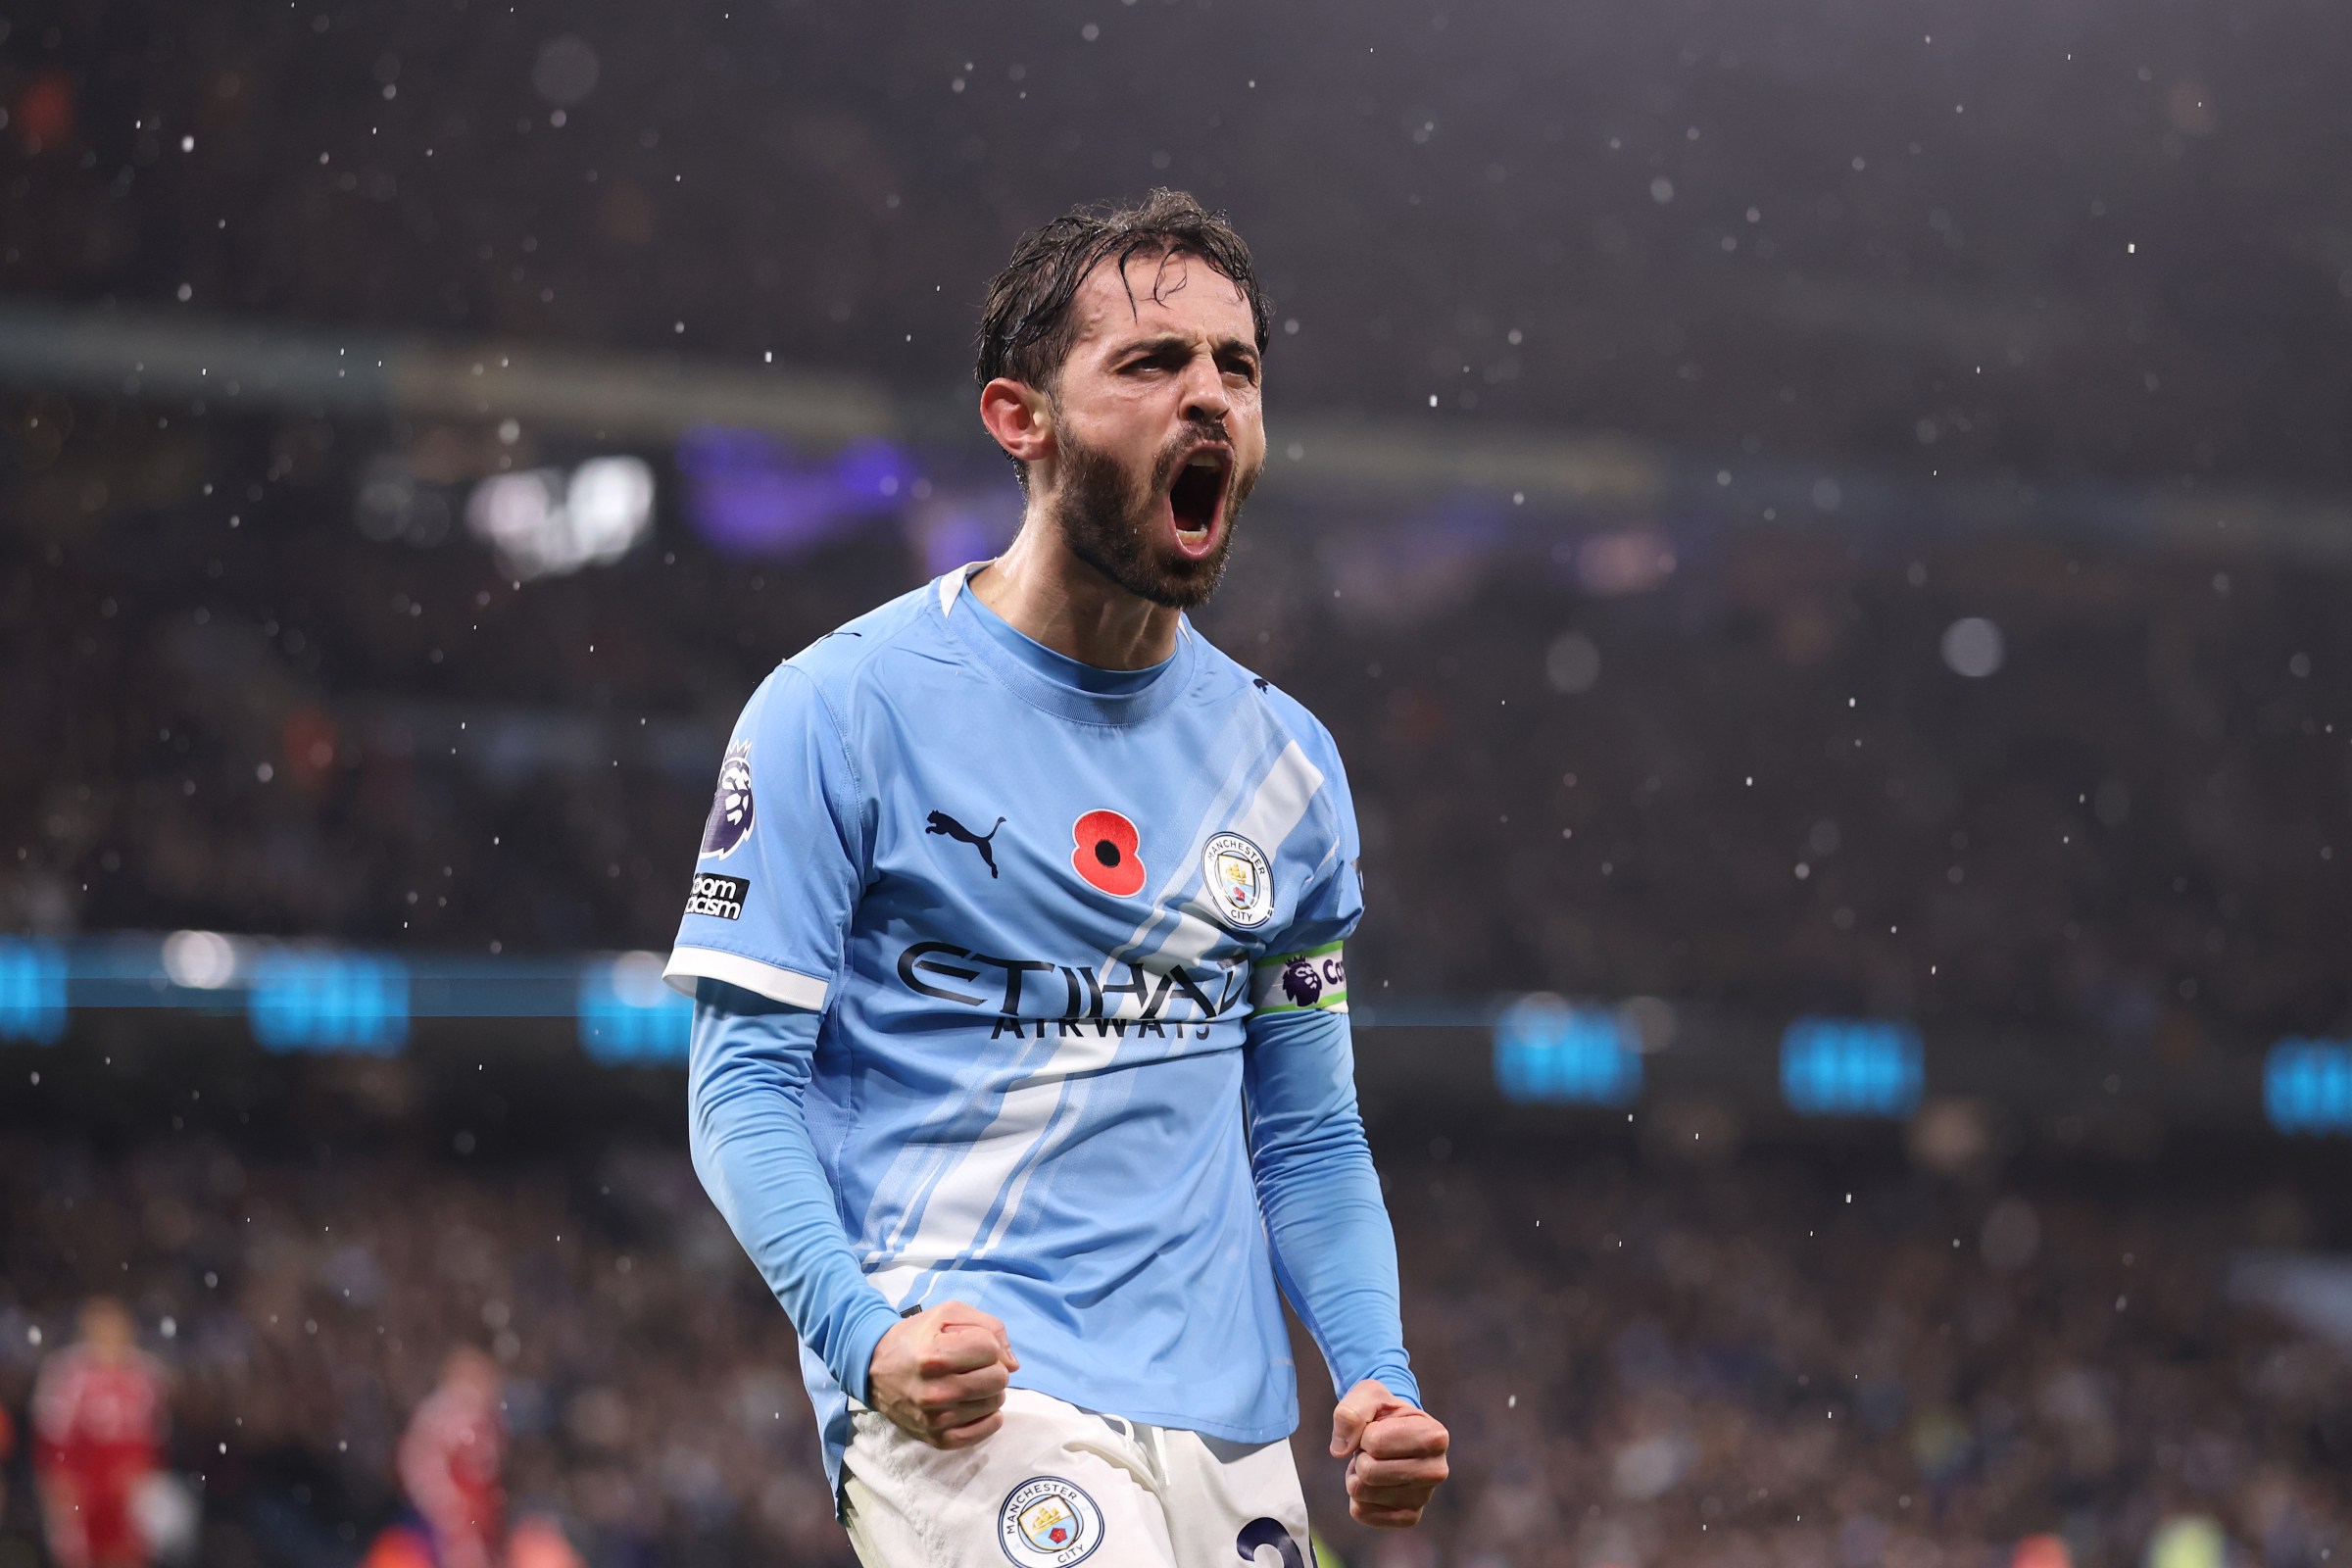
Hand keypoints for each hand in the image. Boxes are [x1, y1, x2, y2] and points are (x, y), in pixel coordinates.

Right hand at [867, 1301, 1019, 1448]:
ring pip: (995, 1403)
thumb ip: (988, 1326)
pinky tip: (974, 1404)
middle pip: (998, 1379)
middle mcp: (935, 1391)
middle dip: (992, 1367)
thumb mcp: (947, 1314)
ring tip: (968, 1383)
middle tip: (974, 1366)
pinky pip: (984, 1431)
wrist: (874, 1369)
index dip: (987, 1343)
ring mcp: (936, 1419)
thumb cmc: (916, 1337)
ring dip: (988, 1391)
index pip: (991, 1348)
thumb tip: (1013, 1363)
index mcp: (935, 1355)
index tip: (971, 1345)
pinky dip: (987, 1417)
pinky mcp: (938, 1439)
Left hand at [1329, 1379, 1448, 1527]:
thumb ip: (1351, 1411)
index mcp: (1435, 1436)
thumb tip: (1340, 1451)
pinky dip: (1358, 1496)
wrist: (1393, 1431)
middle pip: (1369, 1472)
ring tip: (1374, 1462)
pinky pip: (1362, 1512)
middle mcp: (1437, 1471)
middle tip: (1371, 1449)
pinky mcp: (1409, 1517)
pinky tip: (1375, 1482)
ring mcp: (1424, 1498)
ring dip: (1356, 1474)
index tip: (1378, 1428)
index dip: (1365, 1432)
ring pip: (1362, 1492)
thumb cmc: (1384, 1412)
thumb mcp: (1368, 1394)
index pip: (1375, 1442)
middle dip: (1359, 1456)